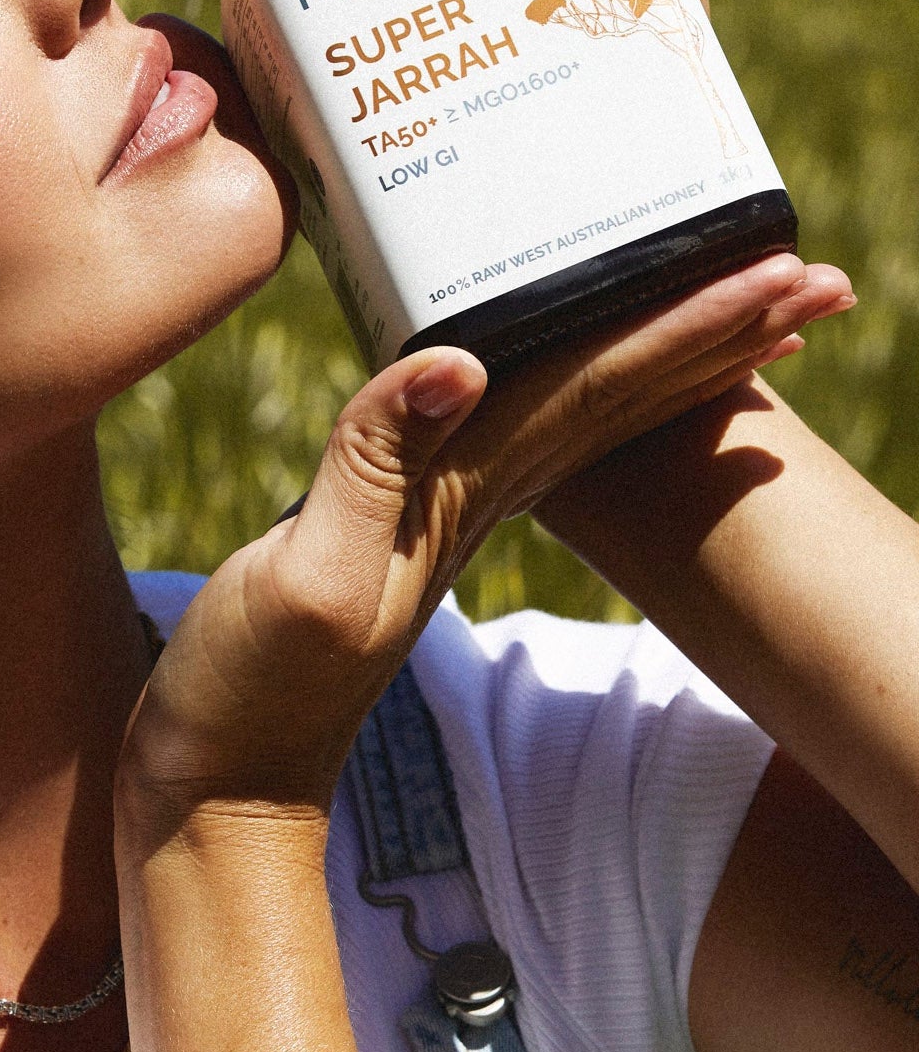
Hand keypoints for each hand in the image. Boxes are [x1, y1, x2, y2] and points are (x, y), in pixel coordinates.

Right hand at [117, 254, 850, 836]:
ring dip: (677, 360)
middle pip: (628, 399)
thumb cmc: (255, 686)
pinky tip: (598, 372)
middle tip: (822, 277)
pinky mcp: (414, 516)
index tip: (784, 277)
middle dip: (724, 335)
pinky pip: (530, 431)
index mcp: (467, 495)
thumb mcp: (307, 577)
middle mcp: (481, 497)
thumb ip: (375, 464)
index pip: (605, 391)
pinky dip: (587, 389)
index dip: (693, 329)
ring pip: (593, 414)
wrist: (228, 774)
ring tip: (756, 314)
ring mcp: (454, 511)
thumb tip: (461, 365)